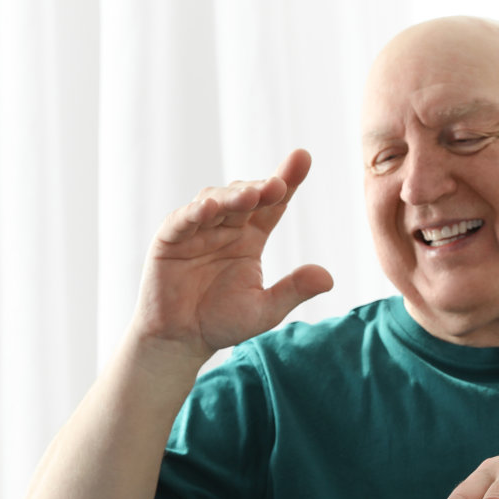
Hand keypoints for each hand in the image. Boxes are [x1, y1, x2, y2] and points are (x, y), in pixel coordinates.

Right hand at [129, 149, 333, 365]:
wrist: (180, 340)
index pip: (273, 204)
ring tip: (250, 197)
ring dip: (232, 196)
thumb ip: (293, 291)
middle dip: (261, 188)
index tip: (302, 158)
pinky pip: (182, 220)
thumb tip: (329, 278)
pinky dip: (193, 212)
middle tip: (278, 185)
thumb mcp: (264, 310)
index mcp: (251, 237)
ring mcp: (197, 230)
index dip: (288, 180)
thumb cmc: (222, 322)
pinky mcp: (169, 239)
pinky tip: (209, 208)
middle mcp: (226, 226)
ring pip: (215, 200)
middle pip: (245, 196)